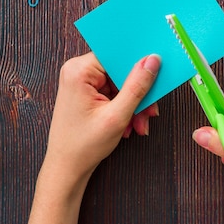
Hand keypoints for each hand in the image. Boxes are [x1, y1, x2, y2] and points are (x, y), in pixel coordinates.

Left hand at [26, 52, 160, 223]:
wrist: (66, 169)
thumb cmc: (83, 146)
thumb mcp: (117, 115)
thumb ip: (137, 86)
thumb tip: (152, 61)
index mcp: (79, 70)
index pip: (117, 55)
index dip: (138, 65)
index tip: (157, 75)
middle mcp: (77, 71)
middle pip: (120, 71)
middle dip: (138, 93)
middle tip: (150, 111)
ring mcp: (81, 82)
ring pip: (119, 84)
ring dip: (134, 104)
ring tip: (139, 124)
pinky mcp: (86, 93)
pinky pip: (113, 92)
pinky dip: (124, 108)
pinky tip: (129, 125)